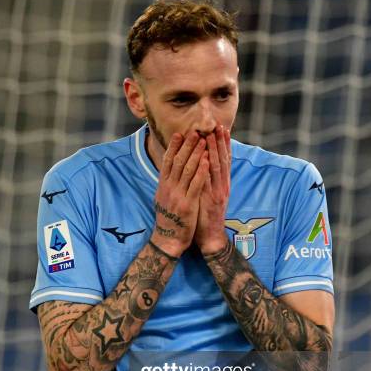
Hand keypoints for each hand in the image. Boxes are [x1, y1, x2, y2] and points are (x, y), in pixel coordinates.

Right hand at [151, 131, 209, 257]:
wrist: (168, 239)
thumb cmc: (168, 220)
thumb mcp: (163, 199)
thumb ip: (166, 185)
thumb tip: (168, 172)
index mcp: (163, 186)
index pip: (168, 162)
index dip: (174, 147)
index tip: (179, 134)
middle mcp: (169, 188)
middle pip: (178, 162)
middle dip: (187, 146)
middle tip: (195, 132)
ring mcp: (178, 196)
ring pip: (188, 170)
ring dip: (196, 153)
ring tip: (204, 140)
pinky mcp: (187, 204)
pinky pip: (196, 184)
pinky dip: (201, 170)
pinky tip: (207, 160)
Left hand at [195, 125, 230, 254]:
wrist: (211, 237)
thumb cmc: (207, 218)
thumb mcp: (209, 197)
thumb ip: (209, 182)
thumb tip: (204, 167)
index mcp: (222, 185)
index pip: (224, 160)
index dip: (223, 144)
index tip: (221, 129)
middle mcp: (222, 186)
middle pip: (223, 160)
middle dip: (220, 142)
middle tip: (218, 125)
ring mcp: (218, 192)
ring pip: (217, 167)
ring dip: (215, 150)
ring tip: (212, 135)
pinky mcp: (211, 200)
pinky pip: (209, 182)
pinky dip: (208, 169)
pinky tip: (206, 157)